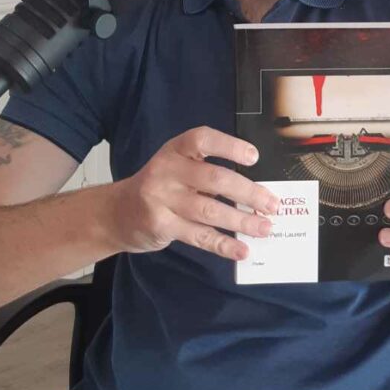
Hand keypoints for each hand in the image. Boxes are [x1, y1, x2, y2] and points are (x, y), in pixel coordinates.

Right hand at [107, 127, 277, 259]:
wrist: (117, 213)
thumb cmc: (159, 187)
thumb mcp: (177, 167)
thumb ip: (207, 171)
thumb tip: (256, 190)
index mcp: (175, 151)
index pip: (202, 140)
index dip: (229, 146)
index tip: (254, 157)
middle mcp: (167, 171)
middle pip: (214, 179)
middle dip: (248, 192)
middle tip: (272, 204)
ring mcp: (162, 200)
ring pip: (210, 211)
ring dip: (242, 221)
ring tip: (265, 227)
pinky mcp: (162, 226)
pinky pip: (199, 236)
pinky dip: (223, 245)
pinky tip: (242, 249)